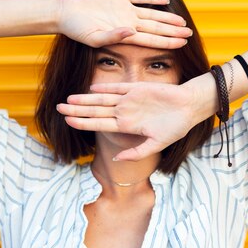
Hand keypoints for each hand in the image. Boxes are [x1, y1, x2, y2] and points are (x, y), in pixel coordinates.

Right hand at [56, 0, 191, 48]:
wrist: (64, 12)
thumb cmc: (76, 29)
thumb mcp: (94, 37)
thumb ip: (113, 37)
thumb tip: (131, 33)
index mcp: (125, 35)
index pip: (152, 39)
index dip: (168, 41)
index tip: (183, 43)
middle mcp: (128, 23)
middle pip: (156, 28)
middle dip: (173, 32)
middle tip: (190, 34)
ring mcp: (125, 10)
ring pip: (152, 14)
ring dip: (167, 17)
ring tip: (182, 22)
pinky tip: (164, 1)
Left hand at [56, 82, 197, 160]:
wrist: (189, 107)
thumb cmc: (175, 127)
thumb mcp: (157, 144)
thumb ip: (136, 152)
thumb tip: (116, 160)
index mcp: (127, 126)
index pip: (99, 124)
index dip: (83, 123)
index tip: (67, 123)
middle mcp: (125, 112)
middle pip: (95, 111)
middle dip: (76, 110)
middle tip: (58, 108)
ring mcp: (129, 100)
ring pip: (102, 99)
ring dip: (85, 99)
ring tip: (68, 99)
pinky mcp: (137, 88)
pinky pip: (118, 87)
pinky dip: (105, 88)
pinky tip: (91, 88)